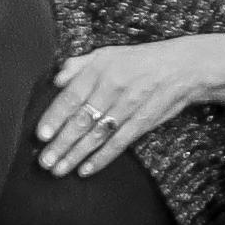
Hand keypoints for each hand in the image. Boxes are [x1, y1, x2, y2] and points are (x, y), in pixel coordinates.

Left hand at [34, 36, 208, 176]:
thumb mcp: (108, 53)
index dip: (54, 117)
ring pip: (97, 136)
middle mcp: (113, 88)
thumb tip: (56, 79)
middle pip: (81, 120)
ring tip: (58, 170)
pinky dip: (101, 159)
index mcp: (100, 69)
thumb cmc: (139, 60)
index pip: (71, 96)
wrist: (184, 67)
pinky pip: (119, 144)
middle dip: (60, 144)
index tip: (40, 136)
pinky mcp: (143, 123)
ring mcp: (129, 107)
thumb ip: (79, 65)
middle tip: (44, 162)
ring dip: (75, 155)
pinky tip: (85, 170)